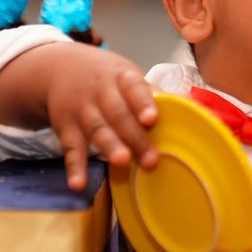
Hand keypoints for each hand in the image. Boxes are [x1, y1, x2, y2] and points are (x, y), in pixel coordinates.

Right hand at [42, 44, 159, 188]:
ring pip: (96, 129)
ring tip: (122, 162)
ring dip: (109, 147)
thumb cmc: (106, 77)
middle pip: (117, 114)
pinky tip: (78, 183)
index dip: (142, 103)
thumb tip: (193, 107)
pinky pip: (70, 148)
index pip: (133, 88)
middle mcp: (100, 92)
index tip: (151, 119)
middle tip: (150, 160)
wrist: (58, 67)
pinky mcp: (66, 127)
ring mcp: (81, 110)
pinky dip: (74, 166)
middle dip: (134, 137)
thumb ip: (154, 94)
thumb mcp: (127, 75)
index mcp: (120, 77)